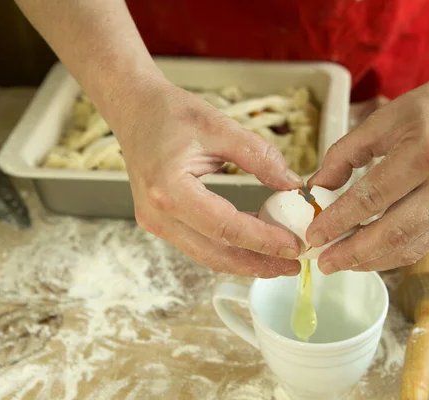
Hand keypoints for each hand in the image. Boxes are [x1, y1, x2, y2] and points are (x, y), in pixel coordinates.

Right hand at [111, 80, 302, 276]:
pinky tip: (257, 241)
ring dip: (245, 260)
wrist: (134, 110)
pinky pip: (200, 243)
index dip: (263, 241)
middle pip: (215, 254)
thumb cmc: (170, 113)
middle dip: (258, 264)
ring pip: (207, 255)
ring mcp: (156, 222)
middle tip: (293, 265)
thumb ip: (258, 155)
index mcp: (169, 190)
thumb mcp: (219, 125)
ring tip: (280, 259)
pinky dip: (230, 246)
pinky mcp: (161, 222)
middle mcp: (158, 214)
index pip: (225, 228)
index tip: (294, 246)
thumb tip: (292, 184)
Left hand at [306, 67, 428, 273]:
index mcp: (426, 152)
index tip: (314, 235)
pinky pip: (424, 244)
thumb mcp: (382, 119)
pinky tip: (370, 254)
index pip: (372, 197)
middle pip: (394, 232)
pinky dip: (393, 254)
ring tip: (341, 263)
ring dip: (372, 261)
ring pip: (410, 246)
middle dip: (353, 253)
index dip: (339, 220)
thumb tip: (317, 188)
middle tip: (324, 262)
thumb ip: (344, 153)